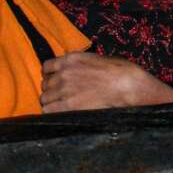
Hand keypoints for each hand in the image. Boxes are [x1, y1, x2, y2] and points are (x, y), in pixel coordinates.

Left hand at [41, 52, 172, 111]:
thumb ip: (82, 64)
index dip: (51, 75)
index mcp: (71, 59)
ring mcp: (63, 89)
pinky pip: (48, 110)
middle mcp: (64, 73)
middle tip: (63, 95)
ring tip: (64, 105)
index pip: (47, 67)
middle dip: (52, 89)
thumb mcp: (99, 59)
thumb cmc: (121, 71)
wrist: (127, 85)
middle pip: (45, 84)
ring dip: (52, 102)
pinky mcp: (67, 105)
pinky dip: (54, 112)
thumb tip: (78, 70)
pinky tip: (64, 112)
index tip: (56, 80)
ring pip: (45, 98)